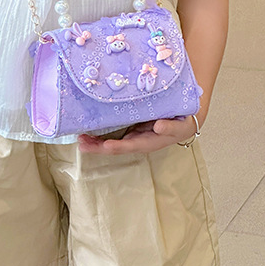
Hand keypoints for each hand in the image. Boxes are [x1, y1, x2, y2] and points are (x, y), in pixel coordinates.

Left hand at [77, 116, 198, 154]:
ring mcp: (133, 135)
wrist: (184, 119)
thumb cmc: (182, 123)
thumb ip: (171, 128)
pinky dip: (100, 133)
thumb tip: (158, 127)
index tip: (106, 146)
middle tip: (82, 143)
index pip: (132, 146)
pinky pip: (113, 132)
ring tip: (80, 138)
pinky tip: (88, 130)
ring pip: (112, 141)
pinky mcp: (130, 127)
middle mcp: (138, 141)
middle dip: (99, 147)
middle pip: (117, 147)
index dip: (119, 147)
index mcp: (150, 142)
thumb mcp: (181, 125)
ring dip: (95, 142)